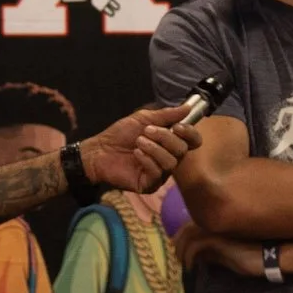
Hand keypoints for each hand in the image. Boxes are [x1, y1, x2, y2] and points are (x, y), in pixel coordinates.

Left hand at [84, 105, 202, 193]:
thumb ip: (166, 115)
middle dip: (165, 138)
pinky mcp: (150, 184)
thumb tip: (188, 108)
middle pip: (183, 150)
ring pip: (171, 162)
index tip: (178, 126)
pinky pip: (157, 173)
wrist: (99, 150)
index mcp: (170, 143)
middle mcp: (169, 158)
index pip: (193, 141)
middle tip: (146, 131)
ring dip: (154, 148)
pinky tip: (136, 154)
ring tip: (138, 142)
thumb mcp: (143, 119)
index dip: (190, 133)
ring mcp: (160, 173)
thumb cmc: (120, 135)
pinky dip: (147, 160)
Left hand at [176, 225, 259, 275]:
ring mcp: (216, 229)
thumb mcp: (225, 256)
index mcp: (216, 226)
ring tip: (183, 264)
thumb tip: (197, 257)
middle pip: (186, 228)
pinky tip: (190, 267)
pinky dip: (189, 256)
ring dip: (181, 250)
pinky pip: (196, 244)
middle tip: (177, 260)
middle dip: (178, 243)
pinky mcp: (218, 239)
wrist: (267, 258)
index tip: (178, 253)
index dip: (180, 237)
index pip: (191, 225)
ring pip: (188, 234)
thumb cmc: (249, 257)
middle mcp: (214, 223)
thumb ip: (211, 254)